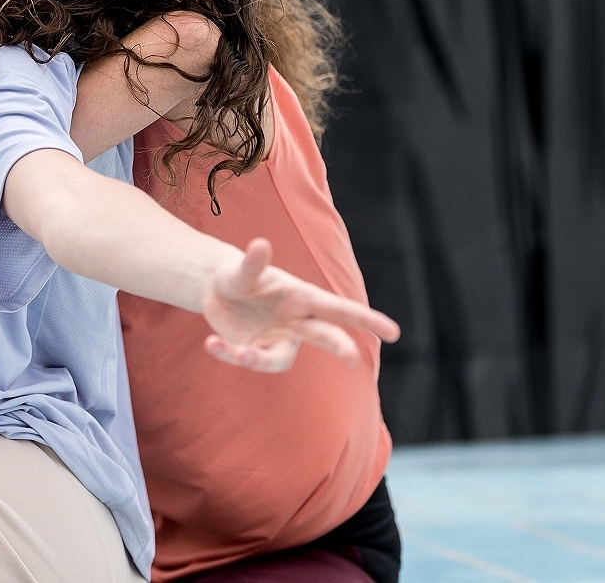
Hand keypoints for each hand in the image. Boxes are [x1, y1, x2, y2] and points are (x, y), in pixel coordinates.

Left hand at [201, 239, 399, 372]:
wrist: (216, 289)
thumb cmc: (238, 274)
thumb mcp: (242, 269)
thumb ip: (252, 262)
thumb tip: (260, 245)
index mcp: (301, 297)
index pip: (338, 308)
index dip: (366, 320)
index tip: (394, 332)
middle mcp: (295, 321)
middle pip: (324, 335)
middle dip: (339, 345)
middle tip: (352, 359)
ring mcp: (277, 338)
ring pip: (281, 358)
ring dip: (261, 359)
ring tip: (240, 353)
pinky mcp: (256, 350)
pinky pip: (249, 359)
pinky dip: (229, 354)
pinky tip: (211, 343)